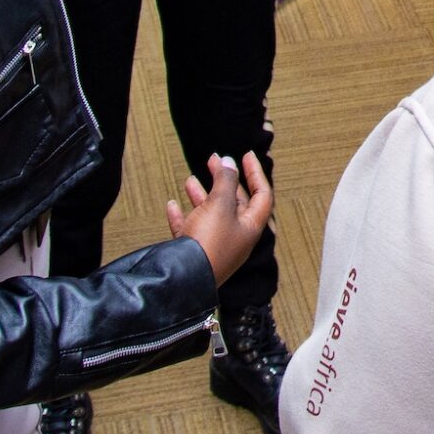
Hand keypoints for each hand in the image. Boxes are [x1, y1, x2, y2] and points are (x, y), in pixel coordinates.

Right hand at [167, 153, 273, 286]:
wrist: (182, 278)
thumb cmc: (208, 244)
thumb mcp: (220, 205)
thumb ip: (225, 181)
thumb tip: (229, 163)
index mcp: (250, 227)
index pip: (261, 195)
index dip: (256, 173)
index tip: (246, 155)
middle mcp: (234, 237)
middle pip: (234, 203)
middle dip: (224, 180)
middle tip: (214, 161)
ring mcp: (213, 246)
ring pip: (209, 215)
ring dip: (201, 196)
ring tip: (190, 179)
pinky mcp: (193, 253)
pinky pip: (188, 230)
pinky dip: (181, 216)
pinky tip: (172, 205)